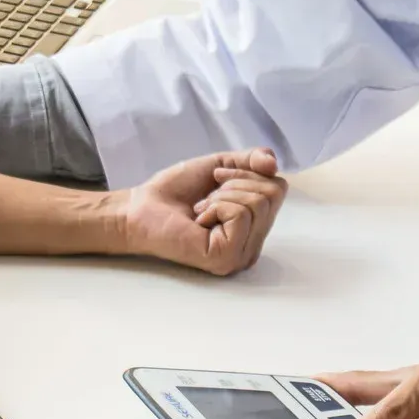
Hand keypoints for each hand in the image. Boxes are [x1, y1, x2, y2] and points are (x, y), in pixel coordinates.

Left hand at [121, 149, 287, 275]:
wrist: (140, 209)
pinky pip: (240, 215)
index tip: (216, 178)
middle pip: (273, 194)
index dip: (248, 172)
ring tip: (201, 210)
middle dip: (236, 182)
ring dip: (222, 196)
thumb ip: (251, 161)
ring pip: (258, 203)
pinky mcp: (227, 258)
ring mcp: (241, 255)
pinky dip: (216, 207)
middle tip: (207, 197)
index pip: (279, 188)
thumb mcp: (221, 165)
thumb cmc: (176, 192)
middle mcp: (253, 244)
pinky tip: (198, 221)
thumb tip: (273, 162)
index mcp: (255, 226)